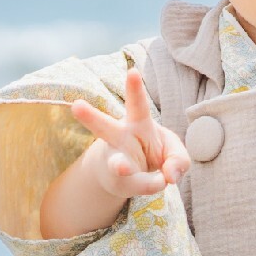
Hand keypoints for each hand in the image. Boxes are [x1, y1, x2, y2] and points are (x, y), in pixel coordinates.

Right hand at [70, 67, 189, 200]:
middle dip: (90, 117)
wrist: (133, 175)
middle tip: (76, 106)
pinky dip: (151, 184)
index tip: (133, 71)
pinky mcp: (121, 183)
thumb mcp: (174, 150)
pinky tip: (159, 183)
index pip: (136, 103)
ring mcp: (118, 163)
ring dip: (119, 166)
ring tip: (121, 166)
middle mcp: (121, 140)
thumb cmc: (155, 154)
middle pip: (104, 127)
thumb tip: (170, 177)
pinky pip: (137, 184)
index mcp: (138, 123)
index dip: (134, 87)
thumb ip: (179, 159)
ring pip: (116, 164)